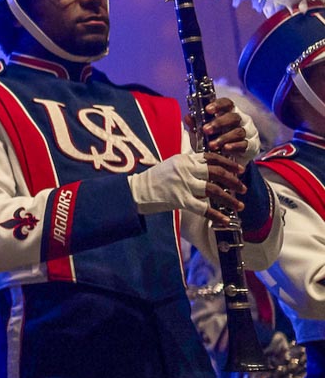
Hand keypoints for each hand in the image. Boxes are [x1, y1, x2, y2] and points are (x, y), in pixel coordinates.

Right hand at [128, 151, 242, 223]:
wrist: (134, 191)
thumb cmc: (152, 180)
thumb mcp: (170, 165)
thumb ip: (188, 166)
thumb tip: (208, 170)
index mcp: (184, 159)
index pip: (211, 157)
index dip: (228, 163)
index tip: (239, 169)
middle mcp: (186, 170)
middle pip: (217, 172)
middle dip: (234, 180)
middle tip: (242, 188)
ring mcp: (183, 184)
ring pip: (214, 189)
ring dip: (230, 198)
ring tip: (240, 205)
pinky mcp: (180, 199)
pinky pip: (203, 208)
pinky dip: (216, 215)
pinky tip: (225, 219)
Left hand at [196, 98, 253, 165]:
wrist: (227, 158)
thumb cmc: (214, 139)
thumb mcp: (201, 131)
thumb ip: (196, 124)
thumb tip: (188, 117)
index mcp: (228, 112)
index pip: (227, 103)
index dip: (218, 105)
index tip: (207, 109)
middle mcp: (240, 120)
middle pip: (233, 117)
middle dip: (219, 123)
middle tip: (206, 130)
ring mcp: (247, 132)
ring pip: (238, 131)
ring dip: (224, 138)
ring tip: (211, 144)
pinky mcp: (251, 145)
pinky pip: (244, 144)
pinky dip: (234, 146)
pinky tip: (225, 148)